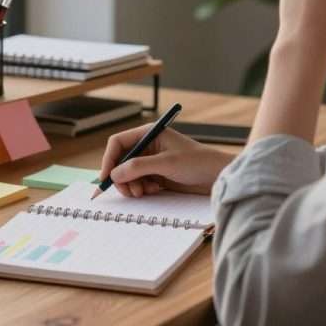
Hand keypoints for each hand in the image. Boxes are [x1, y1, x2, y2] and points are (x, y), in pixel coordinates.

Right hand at [98, 125, 235, 197]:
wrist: (218, 177)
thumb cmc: (197, 162)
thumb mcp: (166, 163)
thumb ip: (138, 167)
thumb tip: (114, 174)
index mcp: (148, 134)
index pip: (118, 143)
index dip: (109, 160)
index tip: (106, 178)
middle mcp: (147, 146)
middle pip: (120, 161)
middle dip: (121, 177)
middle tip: (129, 191)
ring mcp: (151, 161)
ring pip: (127, 174)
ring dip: (132, 185)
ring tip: (144, 191)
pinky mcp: (156, 174)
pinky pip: (138, 182)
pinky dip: (141, 188)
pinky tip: (155, 189)